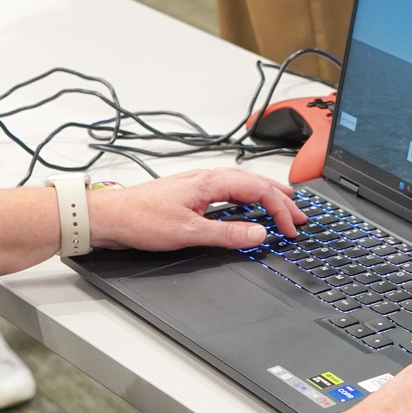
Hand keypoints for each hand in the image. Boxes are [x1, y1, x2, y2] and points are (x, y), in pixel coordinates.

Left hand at [87, 169, 303, 250]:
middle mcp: (207, 178)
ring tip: (284, 205)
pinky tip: (249, 206)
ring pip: (243, 184)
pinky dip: (248, 198)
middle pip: (255, 183)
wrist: (110, 216)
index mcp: (211, 182)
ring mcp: (199, 184)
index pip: (258, 191)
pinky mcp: (192, 193)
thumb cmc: (141, 219)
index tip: (292, 229)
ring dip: (266, 195)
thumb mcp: (189, 233)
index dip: (280, 210)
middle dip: (281, 199)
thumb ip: (227, 234)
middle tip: (301, 215)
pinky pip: (230, 190)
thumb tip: (259, 234)